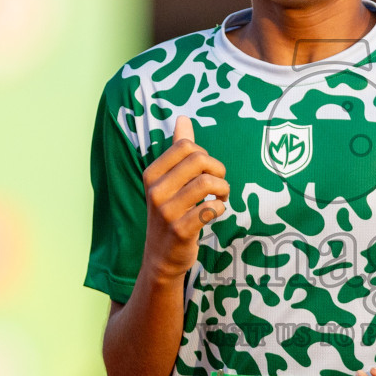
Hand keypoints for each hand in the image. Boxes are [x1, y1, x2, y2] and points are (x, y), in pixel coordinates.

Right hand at [141, 115, 228, 281]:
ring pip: (207, 183)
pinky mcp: (181, 230)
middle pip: (199, 159)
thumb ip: (177, 150)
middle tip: (219, 184)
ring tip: (221, 197)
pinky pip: (211, 209)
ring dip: (223, 189)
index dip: (205, 155)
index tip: (207, 170)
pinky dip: (220, 208)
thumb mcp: (169, 181)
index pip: (185, 146)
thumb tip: (183, 118)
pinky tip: (215, 212)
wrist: (161, 257)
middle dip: (218, 169)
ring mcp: (167, 211)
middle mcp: (155, 190)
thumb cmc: (171, 213)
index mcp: (152, 174)